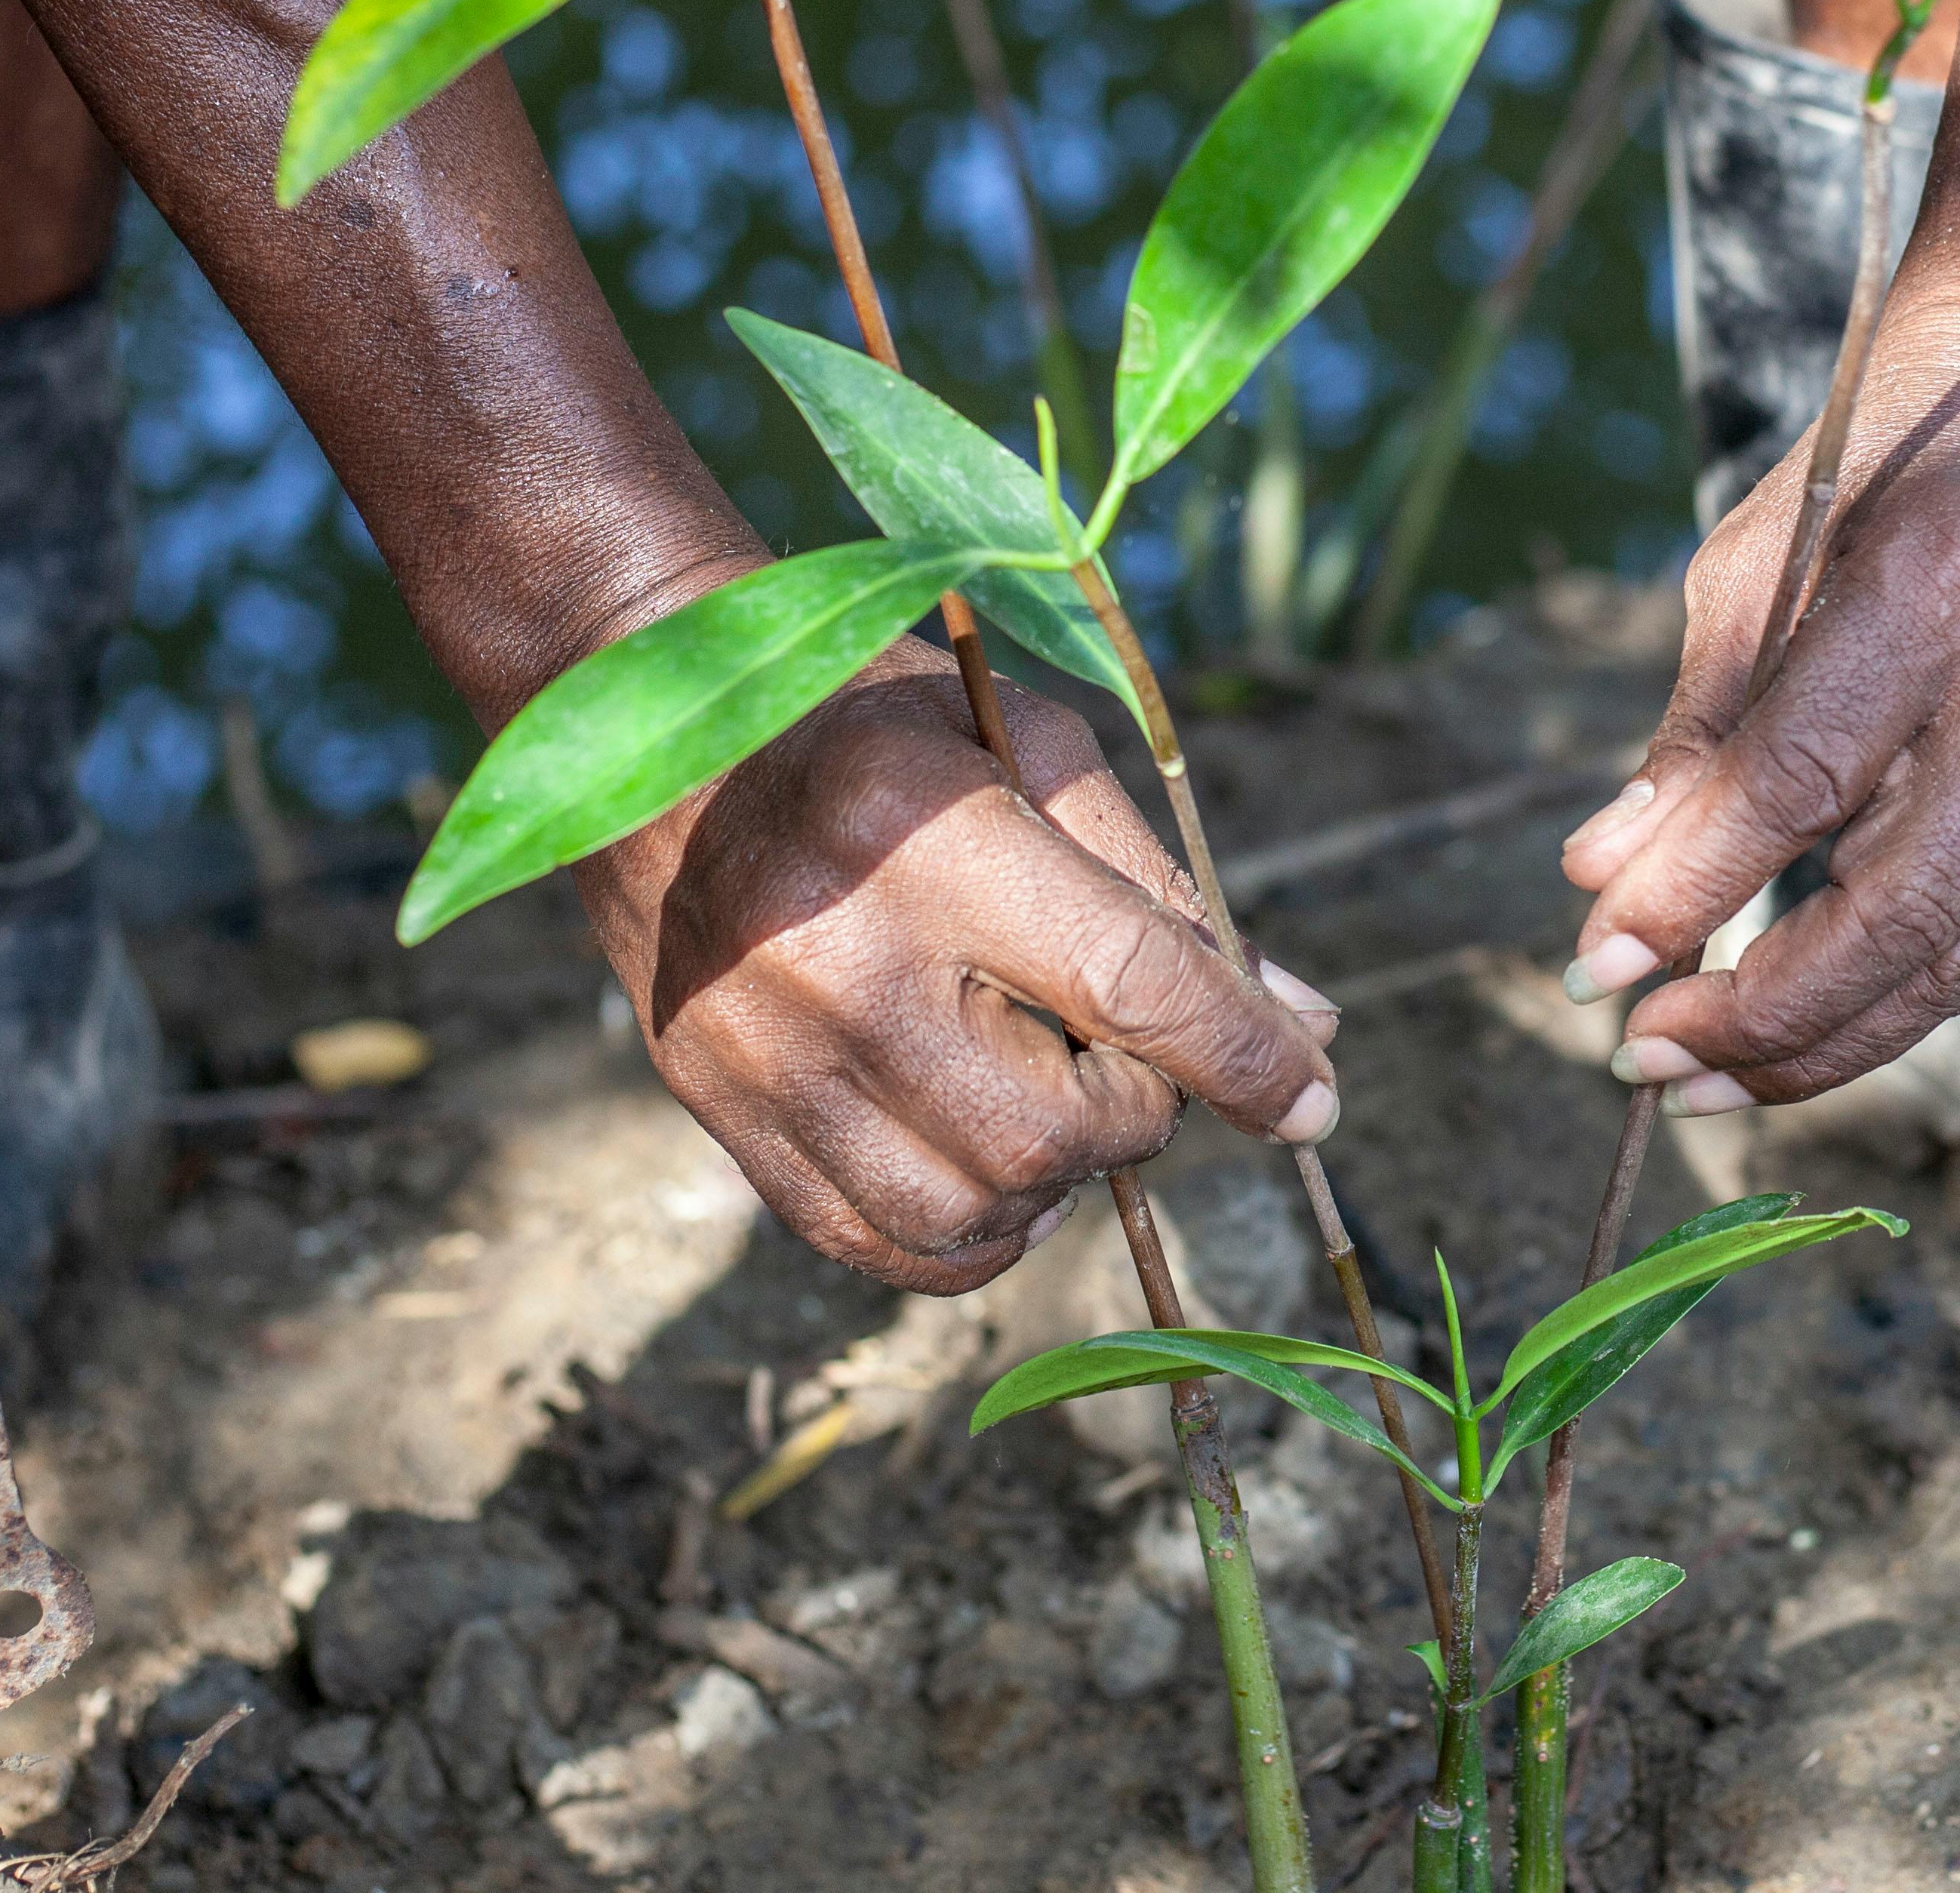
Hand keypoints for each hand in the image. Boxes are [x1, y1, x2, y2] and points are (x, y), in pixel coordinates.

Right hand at [577, 629, 1341, 1292]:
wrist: (645, 716)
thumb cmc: (875, 718)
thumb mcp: (1030, 745)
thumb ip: (1164, 886)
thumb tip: (1302, 1022)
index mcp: (932, 839)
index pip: (1133, 986)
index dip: (1248, 1057)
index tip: (1314, 1101)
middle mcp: (840, 959)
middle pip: (1055, 1127)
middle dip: (1135, 1111)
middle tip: (1120, 1052)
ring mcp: (766, 1050)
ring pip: (974, 1209)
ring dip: (1054, 1176)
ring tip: (1047, 1094)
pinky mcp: (715, 1106)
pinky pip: (877, 1244)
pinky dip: (969, 1231)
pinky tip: (988, 1164)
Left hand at [1553, 286, 1959, 1106]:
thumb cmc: (1883, 453)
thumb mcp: (1756, 558)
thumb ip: (1694, 733)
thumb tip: (1604, 879)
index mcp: (1932, 584)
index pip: (1798, 785)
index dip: (1690, 894)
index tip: (1594, 967)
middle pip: (1905, 911)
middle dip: (1765, 1018)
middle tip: (1646, 1062)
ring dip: (1828, 1043)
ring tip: (1708, 1082)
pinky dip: (1888, 992)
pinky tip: (1798, 1022)